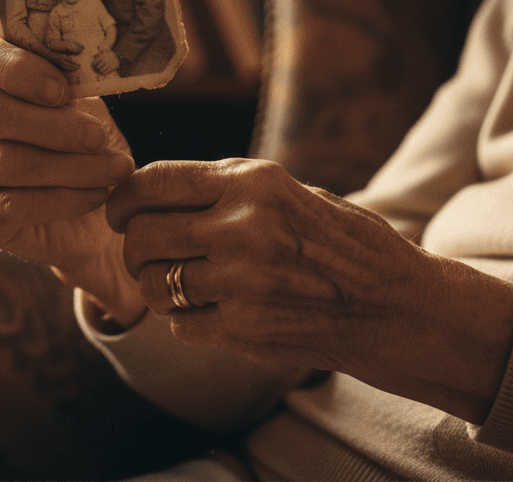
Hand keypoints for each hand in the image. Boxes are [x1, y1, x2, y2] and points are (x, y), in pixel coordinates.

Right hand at [0, 35, 145, 324]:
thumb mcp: (82, 107)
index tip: (64, 90)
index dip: (18, 69)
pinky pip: (12, 205)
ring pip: (6, 162)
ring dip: (70, 166)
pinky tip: (98, 194)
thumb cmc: (79, 147)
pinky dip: (64, 198)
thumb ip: (74, 86)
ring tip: (115, 169)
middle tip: (98, 137)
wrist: (85, 217)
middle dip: (52, 125)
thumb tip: (86, 71)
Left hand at [107, 158, 512, 423]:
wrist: (396, 306)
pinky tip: (213, 311)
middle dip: (133, 245)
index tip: (116, 210)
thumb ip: (221, 188)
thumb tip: (150, 191)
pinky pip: (179, 324)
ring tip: (178, 282)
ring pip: (152, 284)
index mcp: (250, 182)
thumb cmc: (338, 240)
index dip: (122, 197)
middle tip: (145, 251)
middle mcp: (241, 227)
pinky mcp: (245, 331)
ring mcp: (242, 282)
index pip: (154, 181)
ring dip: (155, 286)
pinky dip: (185, 320)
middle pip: (141, 234)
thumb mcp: (284, 190)